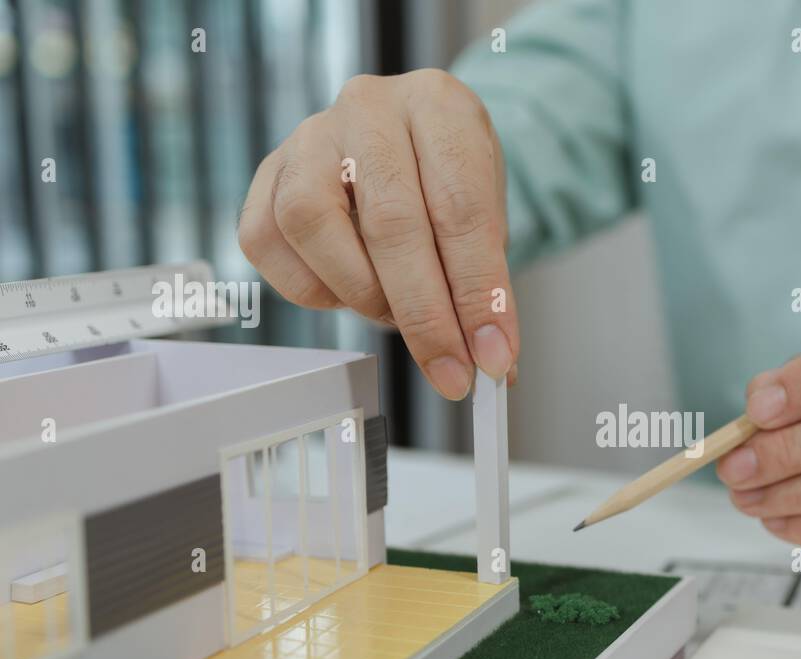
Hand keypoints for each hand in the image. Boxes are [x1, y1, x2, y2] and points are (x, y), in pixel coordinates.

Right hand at [238, 69, 517, 398]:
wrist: (409, 146)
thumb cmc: (448, 182)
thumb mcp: (489, 220)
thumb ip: (489, 288)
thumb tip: (494, 362)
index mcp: (439, 106)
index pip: (461, 209)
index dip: (477, 292)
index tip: (492, 354)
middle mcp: (369, 108)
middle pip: (391, 223)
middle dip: (427, 316)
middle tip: (450, 370)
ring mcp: (308, 136)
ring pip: (314, 225)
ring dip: (362, 292)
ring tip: (394, 313)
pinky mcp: (266, 175)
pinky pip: (269, 242)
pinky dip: (311, 287)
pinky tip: (347, 289)